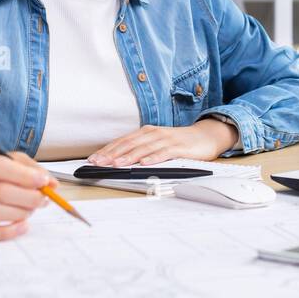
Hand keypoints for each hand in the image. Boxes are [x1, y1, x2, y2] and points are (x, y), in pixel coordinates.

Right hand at [0, 147, 58, 240]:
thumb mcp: (11, 159)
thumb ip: (32, 169)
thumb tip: (52, 184)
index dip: (22, 175)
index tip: (42, 182)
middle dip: (26, 197)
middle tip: (42, 199)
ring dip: (19, 213)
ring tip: (32, 209)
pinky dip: (6, 232)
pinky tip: (22, 225)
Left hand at [86, 118, 237, 166]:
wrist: (205, 136)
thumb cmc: (178, 143)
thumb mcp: (156, 144)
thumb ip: (140, 150)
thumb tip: (118, 160)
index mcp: (145, 132)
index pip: (122, 141)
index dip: (107, 150)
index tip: (93, 159)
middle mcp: (153, 133)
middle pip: (129, 144)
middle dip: (112, 154)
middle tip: (98, 163)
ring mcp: (166, 139)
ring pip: (144, 148)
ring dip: (129, 157)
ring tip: (116, 164)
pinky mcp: (179, 147)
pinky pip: (164, 153)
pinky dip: (153, 158)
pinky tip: (144, 164)